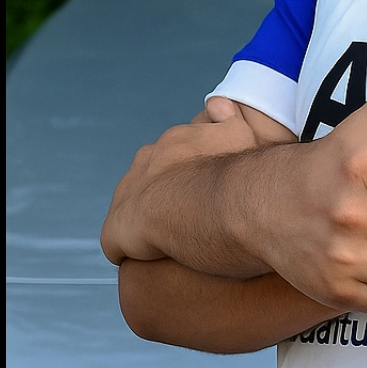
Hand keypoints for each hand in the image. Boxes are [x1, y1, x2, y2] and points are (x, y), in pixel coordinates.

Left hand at [99, 102, 264, 265]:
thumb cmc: (250, 176)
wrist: (240, 203)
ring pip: (129, 209)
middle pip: (146, 182)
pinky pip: (116, 242)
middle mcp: (147, 159)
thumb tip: (215, 105)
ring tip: (171, 246)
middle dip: (162, 200)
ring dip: (145, 226)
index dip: (185, 181)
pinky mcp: (120, 226)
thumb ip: (229, 120)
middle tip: (191, 223)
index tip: (203, 197)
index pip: (170, 159)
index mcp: (176, 140)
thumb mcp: (246, 136)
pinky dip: (130, 252)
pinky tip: (151, 262)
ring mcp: (130, 192)